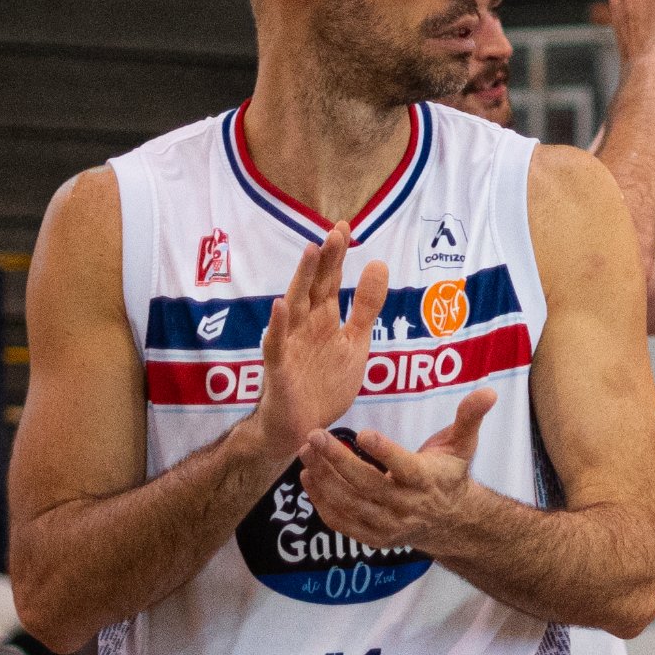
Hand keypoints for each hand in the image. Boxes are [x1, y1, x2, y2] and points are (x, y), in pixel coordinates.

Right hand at [255, 226, 389, 464]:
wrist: (304, 428)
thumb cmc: (324, 384)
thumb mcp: (355, 343)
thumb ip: (366, 307)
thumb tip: (378, 264)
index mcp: (324, 320)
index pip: (330, 281)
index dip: (337, 256)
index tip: (345, 226)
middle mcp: (304, 326)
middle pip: (314, 287)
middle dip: (324, 260)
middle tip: (335, 231)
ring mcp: (290, 344)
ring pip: (295, 307)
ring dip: (301, 280)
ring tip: (310, 251)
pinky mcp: (278, 368)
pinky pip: (276, 344)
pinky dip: (278, 326)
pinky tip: (280, 306)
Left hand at [295, 390, 497, 555]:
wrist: (452, 523)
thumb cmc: (449, 475)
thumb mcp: (462, 446)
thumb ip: (470, 418)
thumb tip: (489, 391)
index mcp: (427, 481)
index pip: (404, 467)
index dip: (384, 452)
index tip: (362, 433)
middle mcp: (407, 506)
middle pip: (367, 484)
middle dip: (337, 460)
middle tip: (314, 436)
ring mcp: (389, 525)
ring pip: (349, 503)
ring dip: (324, 478)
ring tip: (306, 453)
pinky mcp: (374, 537)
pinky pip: (342, 522)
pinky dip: (322, 502)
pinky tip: (309, 478)